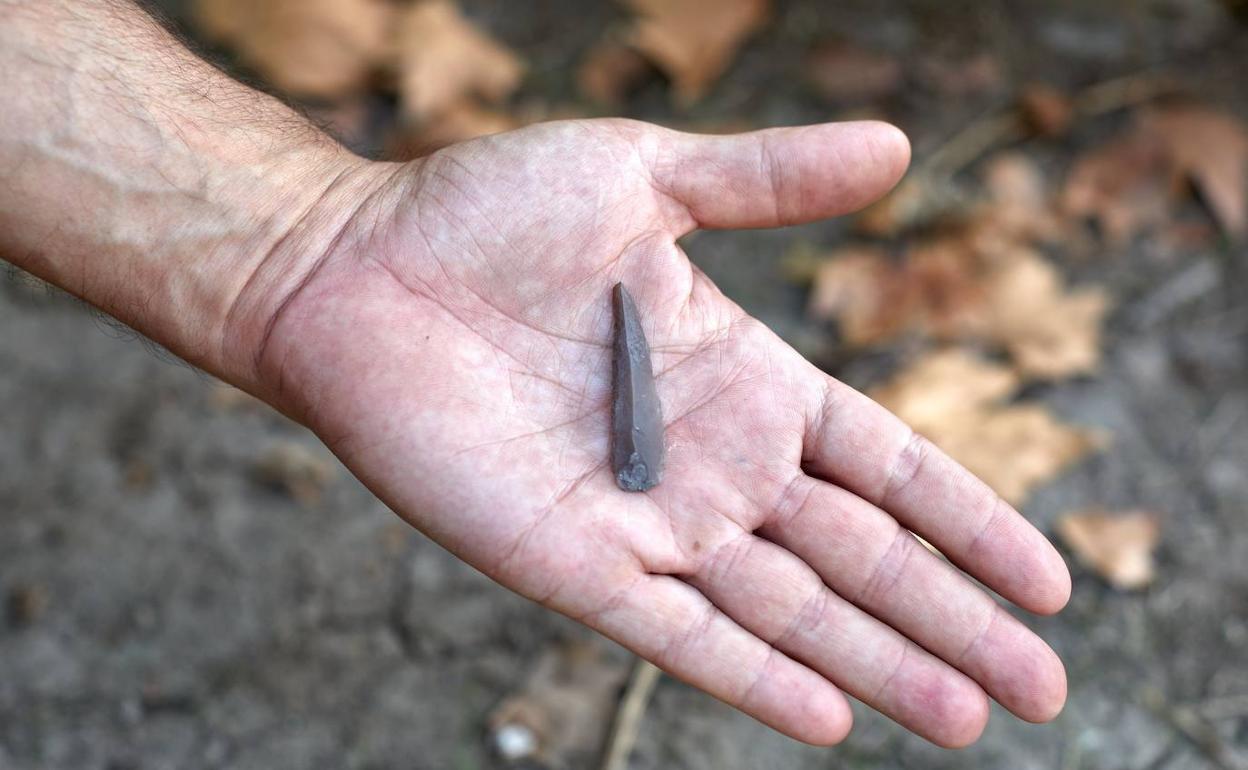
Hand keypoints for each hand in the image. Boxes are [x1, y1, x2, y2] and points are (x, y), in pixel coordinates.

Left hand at [242, 119, 1069, 746]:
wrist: (353, 268)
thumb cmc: (485, 211)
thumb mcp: (647, 178)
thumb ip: (768, 180)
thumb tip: (900, 144)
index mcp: (744, 378)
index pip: (888, 466)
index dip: (970, 521)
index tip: (1049, 579)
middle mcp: (710, 462)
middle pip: (862, 557)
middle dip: (955, 619)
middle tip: (1045, 687)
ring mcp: (645, 518)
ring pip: (790, 610)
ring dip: (881, 664)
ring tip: (968, 720)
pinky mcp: (571, 561)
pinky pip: (680, 635)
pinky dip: (754, 676)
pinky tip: (831, 717)